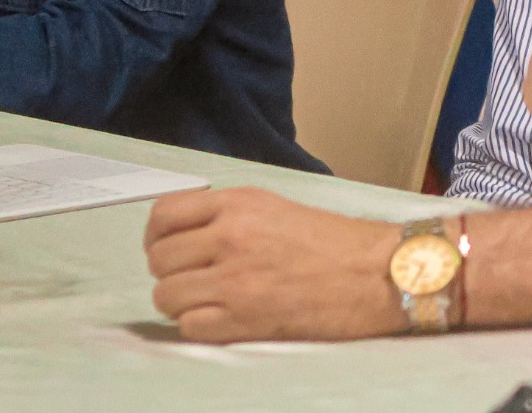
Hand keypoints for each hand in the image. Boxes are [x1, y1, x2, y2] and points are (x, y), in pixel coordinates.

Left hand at [141, 186, 409, 342]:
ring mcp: (235, 279)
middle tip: (194, 279)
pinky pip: (190, 327)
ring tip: (210, 301)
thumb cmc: (335, 242)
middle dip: (170, 273)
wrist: (376, 273)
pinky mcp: (245, 317)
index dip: (155, 237)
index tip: (165, 248)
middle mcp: (230, 236)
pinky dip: (200, 326)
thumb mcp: (276, 207)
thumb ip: (228, 215)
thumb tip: (183, 236)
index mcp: (238, 204)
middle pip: (159, 260)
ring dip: (182, 303)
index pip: (162, 215)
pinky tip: (224, 319)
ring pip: (166, 296)